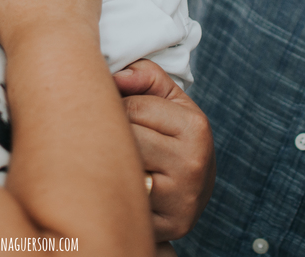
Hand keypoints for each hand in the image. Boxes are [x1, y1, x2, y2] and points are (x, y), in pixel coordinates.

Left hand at [114, 59, 215, 241]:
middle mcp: (192, 165)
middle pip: (124, 140)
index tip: (117, 112)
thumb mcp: (171, 100)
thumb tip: (117, 75)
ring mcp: (179, 200)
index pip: (130, 108)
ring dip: (109, 163)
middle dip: (112, 135)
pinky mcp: (166, 227)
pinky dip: (114, 193)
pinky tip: (120, 186)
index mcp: (195, 128)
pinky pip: (123, 203)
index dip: (117, 107)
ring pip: (120, 171)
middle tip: (112, 137)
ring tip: (115, 158)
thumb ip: (146, 76)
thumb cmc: (176, 137)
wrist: (195, 191)